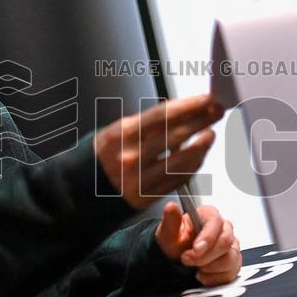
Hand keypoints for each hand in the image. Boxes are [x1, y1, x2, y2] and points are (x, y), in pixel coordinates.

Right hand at [94, 95, 222, 209]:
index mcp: (122, 135)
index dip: (189, 107)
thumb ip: (146, 125)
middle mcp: (132, 157)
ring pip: (181, 161)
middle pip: (176, 136)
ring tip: (210, 134)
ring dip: (201, 146)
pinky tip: (199, 155)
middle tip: (217, 110)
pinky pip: (177, 180)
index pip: (163, 116)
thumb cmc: (101, 156)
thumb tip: (181, 111)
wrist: (79, 190)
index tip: (206, 99)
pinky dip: (192, 166)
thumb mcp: (116, 132)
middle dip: (201, 121)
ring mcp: (140, 179)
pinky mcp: (146, 197)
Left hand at [155, 202, 240, 285]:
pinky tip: (203, 274)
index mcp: (208, 215)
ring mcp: (231, 245)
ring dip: (209, 268)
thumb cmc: (174, 243)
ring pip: (230, 259)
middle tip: (188, 260)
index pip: (216, 222)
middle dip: (205, 256)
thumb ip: (171, 220)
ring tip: (195, 267)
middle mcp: (223, 228)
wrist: (175, 259)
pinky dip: (215, 278)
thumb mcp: (167, 233)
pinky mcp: (234, 261)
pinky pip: (231, 272)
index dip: (207, 238)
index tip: (195, 250)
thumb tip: (171, 206)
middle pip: (226, 242)